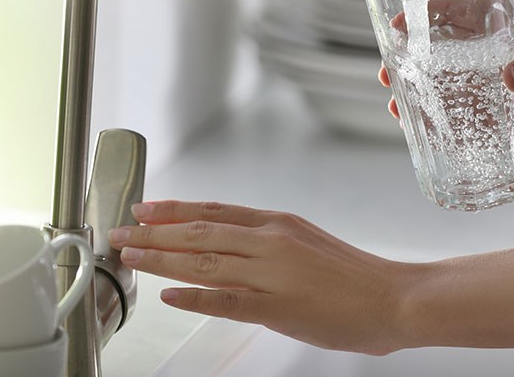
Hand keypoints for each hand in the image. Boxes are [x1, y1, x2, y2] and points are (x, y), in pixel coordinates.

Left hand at [109, 202, 513, 351]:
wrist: (393, 297)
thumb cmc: (353, 273)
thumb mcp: (305, 240)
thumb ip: (267, 240)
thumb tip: (228, 242)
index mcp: (276, 223)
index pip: (215, 212)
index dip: (175, 210)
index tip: (144, 208)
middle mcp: (269, 241)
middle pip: (200, 233)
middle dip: (154, 232)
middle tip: (120, 230)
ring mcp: (271, 272)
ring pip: (204, 261)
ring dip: (161, 258)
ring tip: (129, 256)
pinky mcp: (276, 305)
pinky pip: (226, 299)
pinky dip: (194, 296)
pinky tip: (168, 295)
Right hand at [379, 4, 513, 153]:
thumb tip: (511, 78)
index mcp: (512, 27)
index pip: (461, 12)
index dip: (427, 15)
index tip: (399, 23)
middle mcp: (497, 54)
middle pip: (442, 50)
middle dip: (411, 58)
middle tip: (388, 70)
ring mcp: (497, 86)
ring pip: (447, 85)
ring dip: (419, 92)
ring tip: (396, 104)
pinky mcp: (503, 117)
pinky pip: (465, 118)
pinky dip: (442, 122)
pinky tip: (423, 130)